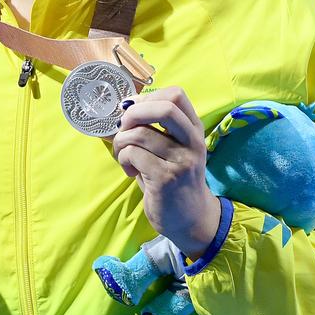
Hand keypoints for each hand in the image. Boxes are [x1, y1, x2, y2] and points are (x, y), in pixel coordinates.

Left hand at [112, 86, 220, 259]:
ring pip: (139, 134)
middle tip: (124, 128)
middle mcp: (192, 142)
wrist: (191, 219)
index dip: (148, 98)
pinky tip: (130, 171)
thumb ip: (155, 127)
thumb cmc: (174, 179)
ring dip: (121, 142)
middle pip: (164, 108)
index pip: (176, 95)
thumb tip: (124, 107)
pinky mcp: (165, 178)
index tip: (133, 111)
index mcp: (193, 129)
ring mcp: (181, 160)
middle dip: (134, 113)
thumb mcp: (173, 148)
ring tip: (124, 156)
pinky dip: (123, 159)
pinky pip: (133, 154)